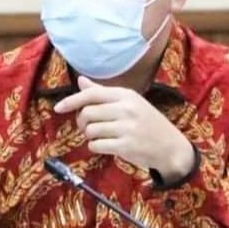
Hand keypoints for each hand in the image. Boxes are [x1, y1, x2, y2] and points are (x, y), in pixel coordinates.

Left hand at [54, 76, 195, 182]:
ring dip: (90, 136)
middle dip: (82, 122)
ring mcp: (127, 127)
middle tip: (88, 127)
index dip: (71, 100)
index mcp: (126, 95)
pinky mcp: (126, 146)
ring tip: (101, 136)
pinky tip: (105, 146)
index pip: (91, 94)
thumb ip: (103, 93)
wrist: (170, 147)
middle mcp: (126, 108)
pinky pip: (97, 145)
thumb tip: (81, 81)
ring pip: (90, 130)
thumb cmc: (146, 123)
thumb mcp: (129, 103)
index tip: (58, 108)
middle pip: (87, 113)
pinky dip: (96, 147)